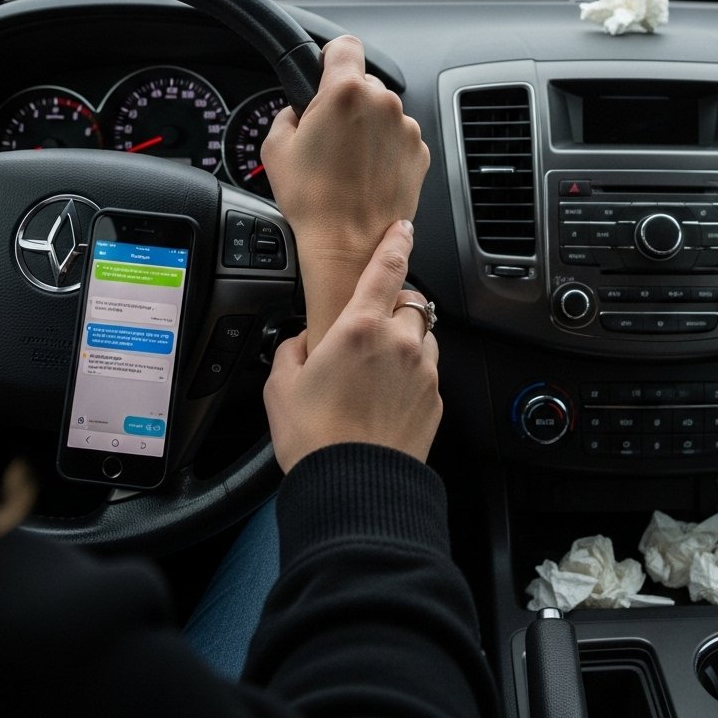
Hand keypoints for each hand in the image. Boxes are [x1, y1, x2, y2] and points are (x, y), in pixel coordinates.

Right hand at [261, 34, 429, 346]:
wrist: (349, 243)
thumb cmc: (313, 200)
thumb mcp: (276, 148)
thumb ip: (288, 113)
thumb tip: (299, 111)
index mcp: (345, 93)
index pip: (345, 45)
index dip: (332, 56)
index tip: (326, 69)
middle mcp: (383, 103)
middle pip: (364, 83)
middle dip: (347, 102)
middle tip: (328, 135)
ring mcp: (406, 128)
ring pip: (383, 112)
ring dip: (368, 127)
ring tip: (347, 162)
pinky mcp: (420, 153)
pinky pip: (399, 137)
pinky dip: (385, 149)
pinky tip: (366, 174)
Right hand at [263, 220, 440, 471]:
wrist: (355, 489)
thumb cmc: (315, 438)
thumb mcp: (281, 385)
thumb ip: (292, 350)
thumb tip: (302, 341)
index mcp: (360, 327)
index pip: (387, 267)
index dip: (397, 241)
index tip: (403, 228)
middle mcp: (399, 342)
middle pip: (410, 301)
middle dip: (394, 304)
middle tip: (370, 327)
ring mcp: (423, 371)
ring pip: (424, 334)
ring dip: (407, 337)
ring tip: (377, 366)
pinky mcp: (435, 399)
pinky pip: (428, 370)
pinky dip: (412, 372)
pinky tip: (387, 395)